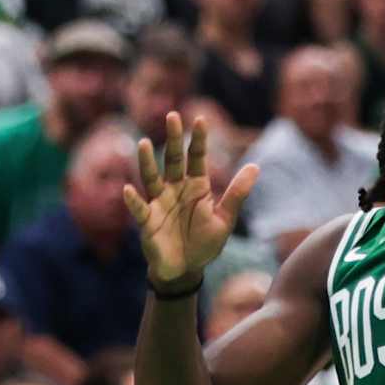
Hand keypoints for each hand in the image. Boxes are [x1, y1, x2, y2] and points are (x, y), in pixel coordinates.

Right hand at [123, 113, 258, 286]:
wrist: (187, 269)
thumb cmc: (205, 242)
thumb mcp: (225, 218)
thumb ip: (237, 193)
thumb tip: (255, 166)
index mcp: (196, 187)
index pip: (197, 158)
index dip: (198, 140)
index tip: (200, 119)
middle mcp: (175, 189)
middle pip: (172, 160)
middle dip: (173, 139)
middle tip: (172, 116)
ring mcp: (159, 203)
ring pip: (151, 178)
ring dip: (146, 162)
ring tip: (143, 142)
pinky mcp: (147, 221)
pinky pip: (139, 208)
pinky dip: (133, 200)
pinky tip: (128, 189)